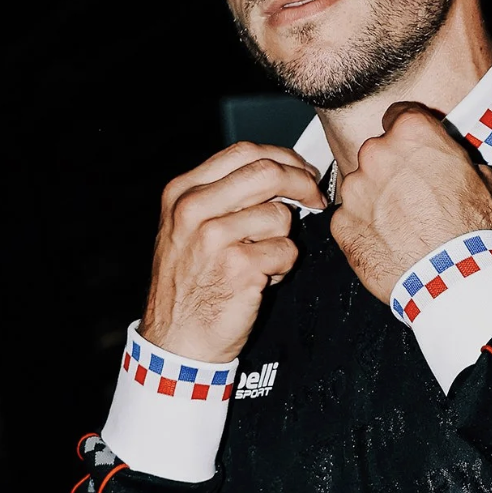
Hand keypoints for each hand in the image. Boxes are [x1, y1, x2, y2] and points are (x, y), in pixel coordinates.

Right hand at [140, 141, 325, 362]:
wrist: (176, 339)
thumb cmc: (188, 285)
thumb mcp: (186, 228)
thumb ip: (223, 194)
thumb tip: (279, 170)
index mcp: (182, 193)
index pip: (244, 153)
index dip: (283, 158)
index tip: (302, 170)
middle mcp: (194, 210)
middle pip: (267, 172)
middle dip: (302, 183)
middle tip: (314, 198)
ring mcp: (214, 238)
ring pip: (281, 215)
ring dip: (284, 238)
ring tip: (263, 258)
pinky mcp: (239, 267)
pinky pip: (287, 251)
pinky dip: (283, 266)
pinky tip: (261, 278)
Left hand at [330, 102, 491, 302]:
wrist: (451, 278)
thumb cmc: (470, 231)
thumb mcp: (483, 180)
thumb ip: (458, 160)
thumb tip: (455, 162)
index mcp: (412, 134)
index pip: (399, 114)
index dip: (408, 131)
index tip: (412, 145)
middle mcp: (376, 153)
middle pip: (378, 151)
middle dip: (392, 167)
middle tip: (414, 193)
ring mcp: (355, 188)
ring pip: (361, 184)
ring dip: (376, 197)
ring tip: (402, 223)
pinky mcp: (341, 222)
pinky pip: (350, 216)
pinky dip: (364, 226)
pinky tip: (388, 240)